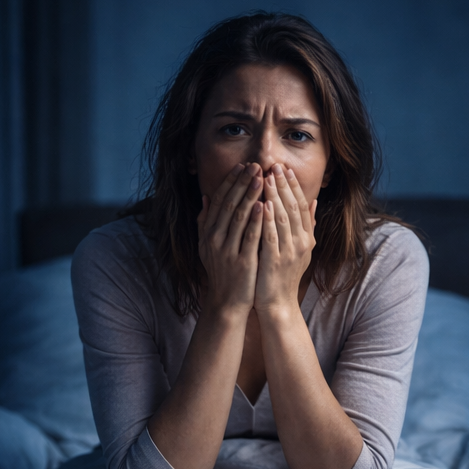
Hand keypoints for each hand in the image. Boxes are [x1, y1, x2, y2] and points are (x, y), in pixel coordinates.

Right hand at [197, 162, 263, 316]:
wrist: (226, 302)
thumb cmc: (222, 272)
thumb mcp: (207, 246)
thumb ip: (205, 222)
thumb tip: (204, 197)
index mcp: (208, 233)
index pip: (219, 200)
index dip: (230, 182)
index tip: (242, 166)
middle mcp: (215, 239)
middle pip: (229, 204)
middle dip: (242, 183)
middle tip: (255, 165)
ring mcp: (227, 250)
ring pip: (239, 217)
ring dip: (250, 195)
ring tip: (261, 177)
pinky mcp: (242, 262)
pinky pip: (249, 237)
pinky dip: (256, 220)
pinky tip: (263, 205)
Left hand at [255, 163, 316, 314]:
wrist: (278, 304)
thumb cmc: (284, 275)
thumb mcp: (300, 249)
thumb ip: (306, 226)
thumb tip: (314, 201)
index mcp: (306, 238)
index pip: (301, 206)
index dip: (293, 186)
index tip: (284, 169)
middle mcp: (301, 243)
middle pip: (293, 208)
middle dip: (283, 185)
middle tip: (274, 166)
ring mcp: (289, 252)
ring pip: (283, 218)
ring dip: (275, 196)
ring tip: (266, 178)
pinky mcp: (275, 262)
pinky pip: (272, 236)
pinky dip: (267, 220)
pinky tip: (261, 205)